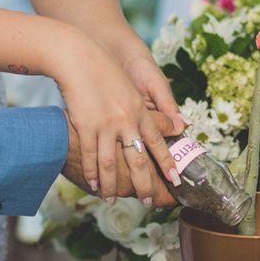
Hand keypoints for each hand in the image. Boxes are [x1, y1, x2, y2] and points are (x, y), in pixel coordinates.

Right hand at [53, 34, 182, 207]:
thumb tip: (181, 124)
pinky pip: (91, 156)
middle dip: (143, 185)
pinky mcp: (86, 126)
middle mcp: (127, 120)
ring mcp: (106, 125)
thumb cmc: (105, 72)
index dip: (167, 163)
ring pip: (112, 164)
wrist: (78, 58)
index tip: (176, 180)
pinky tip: (93, 184)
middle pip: (138, 160)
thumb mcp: (134, 90)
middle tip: (147, 202)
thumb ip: (155, 111)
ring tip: (113, 200)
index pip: (158, 142)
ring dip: (112, 185)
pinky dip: (92, 173)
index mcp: (140, 111)